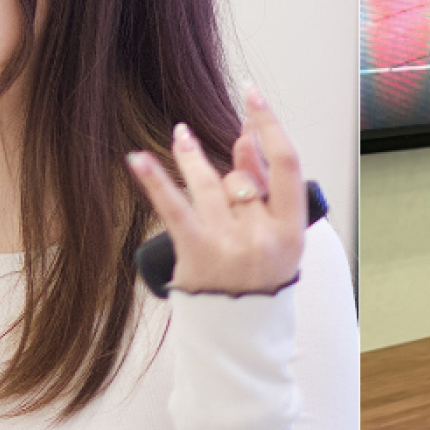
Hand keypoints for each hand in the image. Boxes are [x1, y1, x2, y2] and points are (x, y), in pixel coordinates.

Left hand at [127, 87, 305, 295]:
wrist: (239, 334)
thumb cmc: (259, 278)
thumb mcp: (276, 236)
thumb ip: (264, 188)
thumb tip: (246, 136)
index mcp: (292, 229)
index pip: (287, 164)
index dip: (269, 124)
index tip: (252, 94)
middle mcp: (264, 236)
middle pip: (240, 179)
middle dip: (230, 171)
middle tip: (218, 170)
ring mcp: (230, 246)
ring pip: (209, 184)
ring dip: (192, 155)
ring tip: (180, 134)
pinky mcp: (196, 252)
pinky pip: (174, 209)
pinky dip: (156, 181)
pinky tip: (137, 159)